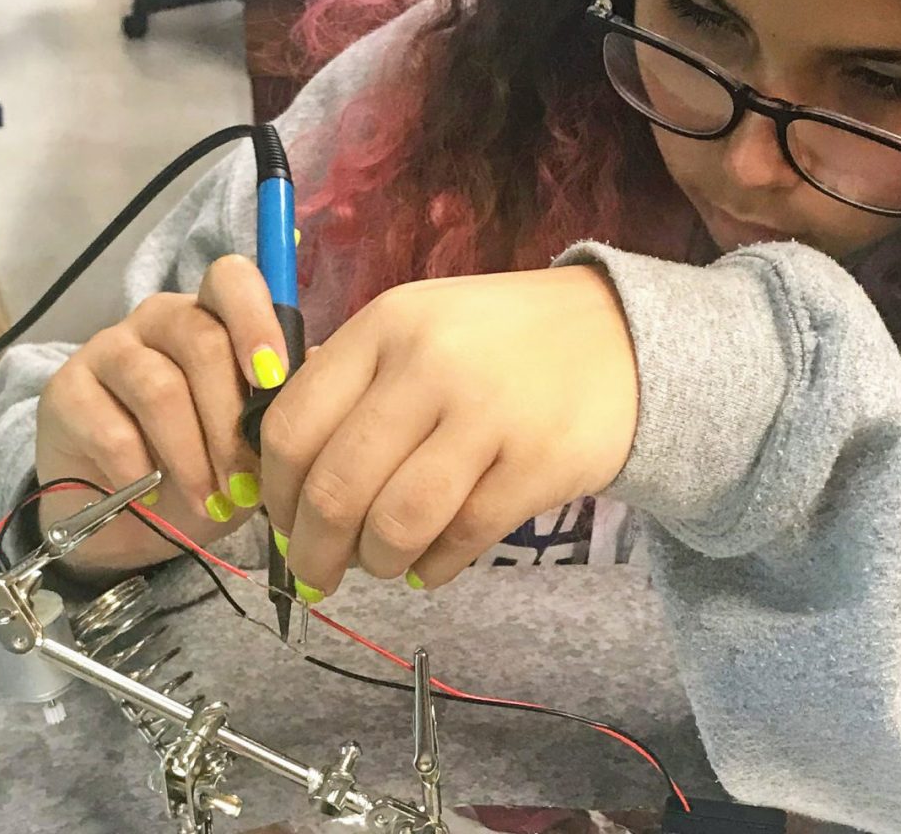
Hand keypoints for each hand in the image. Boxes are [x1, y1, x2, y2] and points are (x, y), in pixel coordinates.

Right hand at [33, 256, 292, 575]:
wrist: (124, 516)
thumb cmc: (203, 465)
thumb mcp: (255, 439)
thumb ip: (286, 400)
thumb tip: (326, 371)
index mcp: (211, 316)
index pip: (231, 280)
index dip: (256, 320)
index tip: (273, 377)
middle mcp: (159, 320)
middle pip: (202, 341)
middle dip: (231, 420)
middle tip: (245, 482)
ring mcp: (108, 351)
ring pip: (159, 387)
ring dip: (192, 454)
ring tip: (211, 500)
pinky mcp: (65, 393)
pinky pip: (111, 426)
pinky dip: (140, 470)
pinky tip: (151, 495)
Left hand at [259, 266, 637, 596]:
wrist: (624, 338)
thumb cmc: (502, 341)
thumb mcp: (420, 326)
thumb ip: (353, 382)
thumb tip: (282, 478)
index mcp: (386, 326)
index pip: (293, 426)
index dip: (276, 492)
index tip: (283, 523)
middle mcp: (430, 365)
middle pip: (337, 486)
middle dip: (312, 550)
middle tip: (315, 574)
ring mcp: (487, 414)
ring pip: (395, 524)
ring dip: (377, 562)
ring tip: (384, 563)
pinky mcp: (537, 464)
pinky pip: (460, 540)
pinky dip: (432, 568)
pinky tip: (431, 564)